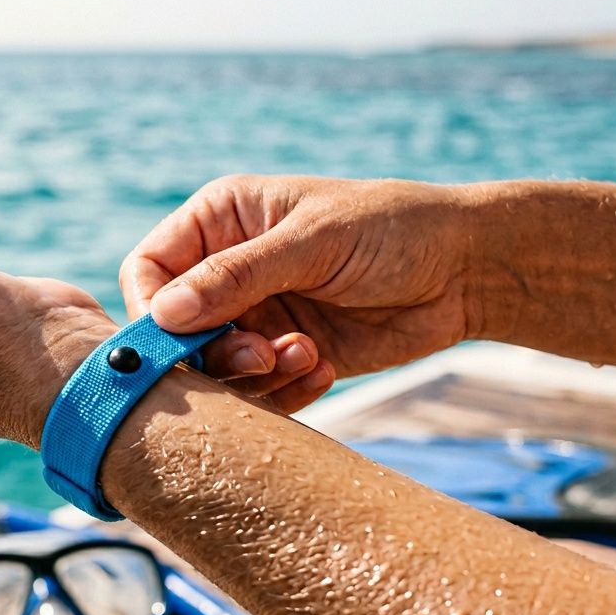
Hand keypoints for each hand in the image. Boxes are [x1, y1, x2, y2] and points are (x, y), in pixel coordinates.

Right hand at [120, 175, 477, 409]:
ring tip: (304, 354)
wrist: (465, 271)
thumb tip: (161, 313)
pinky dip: (284, 391)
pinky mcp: (286, 357)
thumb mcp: (312, 243)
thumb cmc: (391, 230)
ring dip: (254, 374)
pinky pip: (258, 393)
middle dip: (212, 351)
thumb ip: (236, 276)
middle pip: (175, 331)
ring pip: (215, 369)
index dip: (149, 310)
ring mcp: (257, 316)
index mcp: (220, 221)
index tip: (174, 342)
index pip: (149, 270)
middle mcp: (228, 270)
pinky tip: (321, 366)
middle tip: (259, 356)